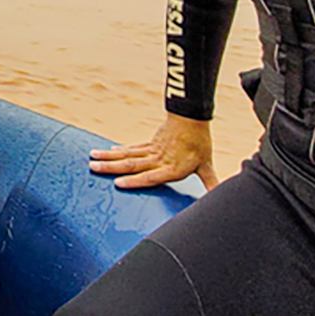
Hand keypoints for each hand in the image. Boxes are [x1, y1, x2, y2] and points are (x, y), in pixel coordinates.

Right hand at [88, 114, 219, 190]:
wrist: (192, 119)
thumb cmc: (199, 144)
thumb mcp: (206, 165)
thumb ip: (212, 182)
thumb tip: (222, 195)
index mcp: (171, 168)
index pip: (150, 176)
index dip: (134, 181)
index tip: (117, 183)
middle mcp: (158, 160)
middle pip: (132, 164)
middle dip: (111, 168)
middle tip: (93, 168)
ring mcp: (151, 151)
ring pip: (127, 155)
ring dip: (109, 157)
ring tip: (92, 158)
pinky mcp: (149, 144)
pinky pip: (131, 149)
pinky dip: (118, 150)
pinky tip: (108, 151)